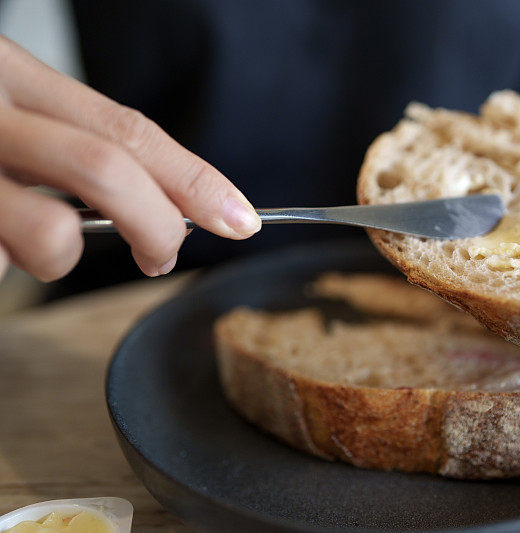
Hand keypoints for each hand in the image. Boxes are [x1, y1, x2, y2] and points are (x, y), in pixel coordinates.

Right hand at [0, 36, 260, 282]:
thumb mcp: (18, 115)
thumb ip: (80, 147)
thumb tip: (165, 210)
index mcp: (19, 80)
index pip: (128, 129)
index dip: (194, 180)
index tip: (240, 218)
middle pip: (107, 170)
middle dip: (158, 228)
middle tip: (162, 256)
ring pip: (51, 236)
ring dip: (60, 259)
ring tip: (28, 244)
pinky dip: (3, 264)